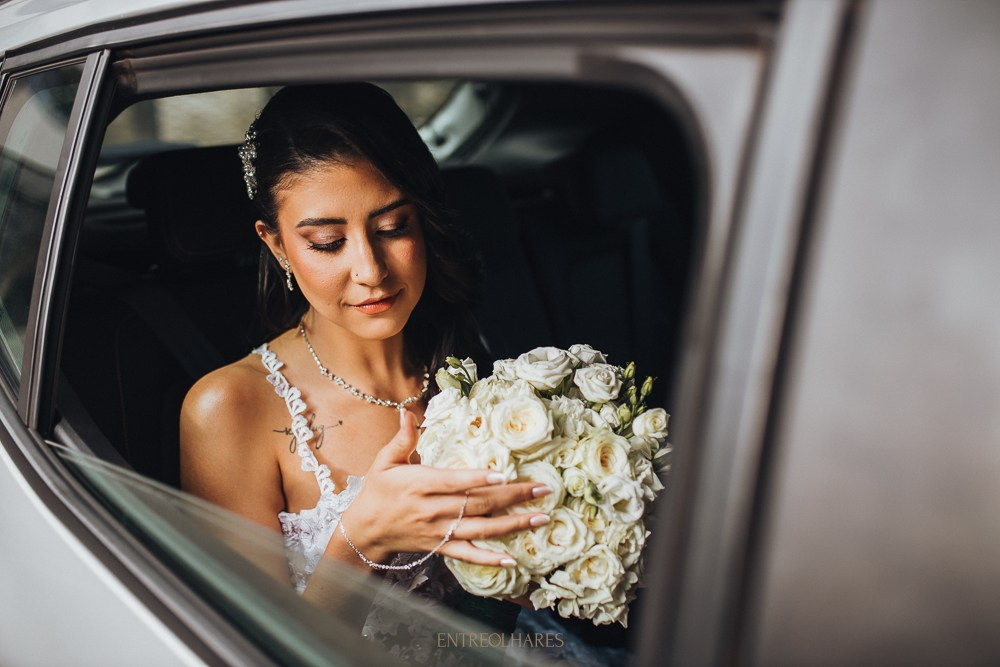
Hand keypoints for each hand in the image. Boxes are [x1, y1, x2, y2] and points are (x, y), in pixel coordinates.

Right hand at [339, 409, 551, 566]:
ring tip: (540, 518)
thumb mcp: (384, 462)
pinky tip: (512, 557)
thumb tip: (407, 412)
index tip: (503, 474)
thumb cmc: (378, 491)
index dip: (478, 479)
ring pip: (480, 529)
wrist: (365, 530)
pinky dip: (489, 558)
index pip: (453, 482)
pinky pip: (468, 555)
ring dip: (513, 524)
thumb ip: (402, 439)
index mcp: (419, 485)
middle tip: (542, 489)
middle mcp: (432, 510)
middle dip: (512, 496)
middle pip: (476, 504)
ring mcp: (439, 531)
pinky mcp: (441, 547)